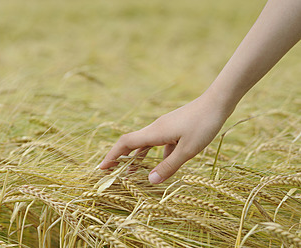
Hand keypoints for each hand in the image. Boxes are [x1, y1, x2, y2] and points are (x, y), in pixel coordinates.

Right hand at [98, 93, 232, 183]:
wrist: (217, 102)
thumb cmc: (203, 125)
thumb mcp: (187, 150)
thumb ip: (169, 166)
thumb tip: (150, 181)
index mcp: (154, 133)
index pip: (125, 144)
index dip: (112, 155)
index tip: (101, 167)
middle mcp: (155, 129)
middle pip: (131, 143)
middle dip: (120, 157)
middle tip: (112, 171)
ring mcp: (164, 127)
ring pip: (145, 143)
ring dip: (137, 157)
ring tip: (132, 172)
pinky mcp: (173, 127)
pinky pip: (159, 142)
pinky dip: (156, 154)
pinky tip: (164, 164)